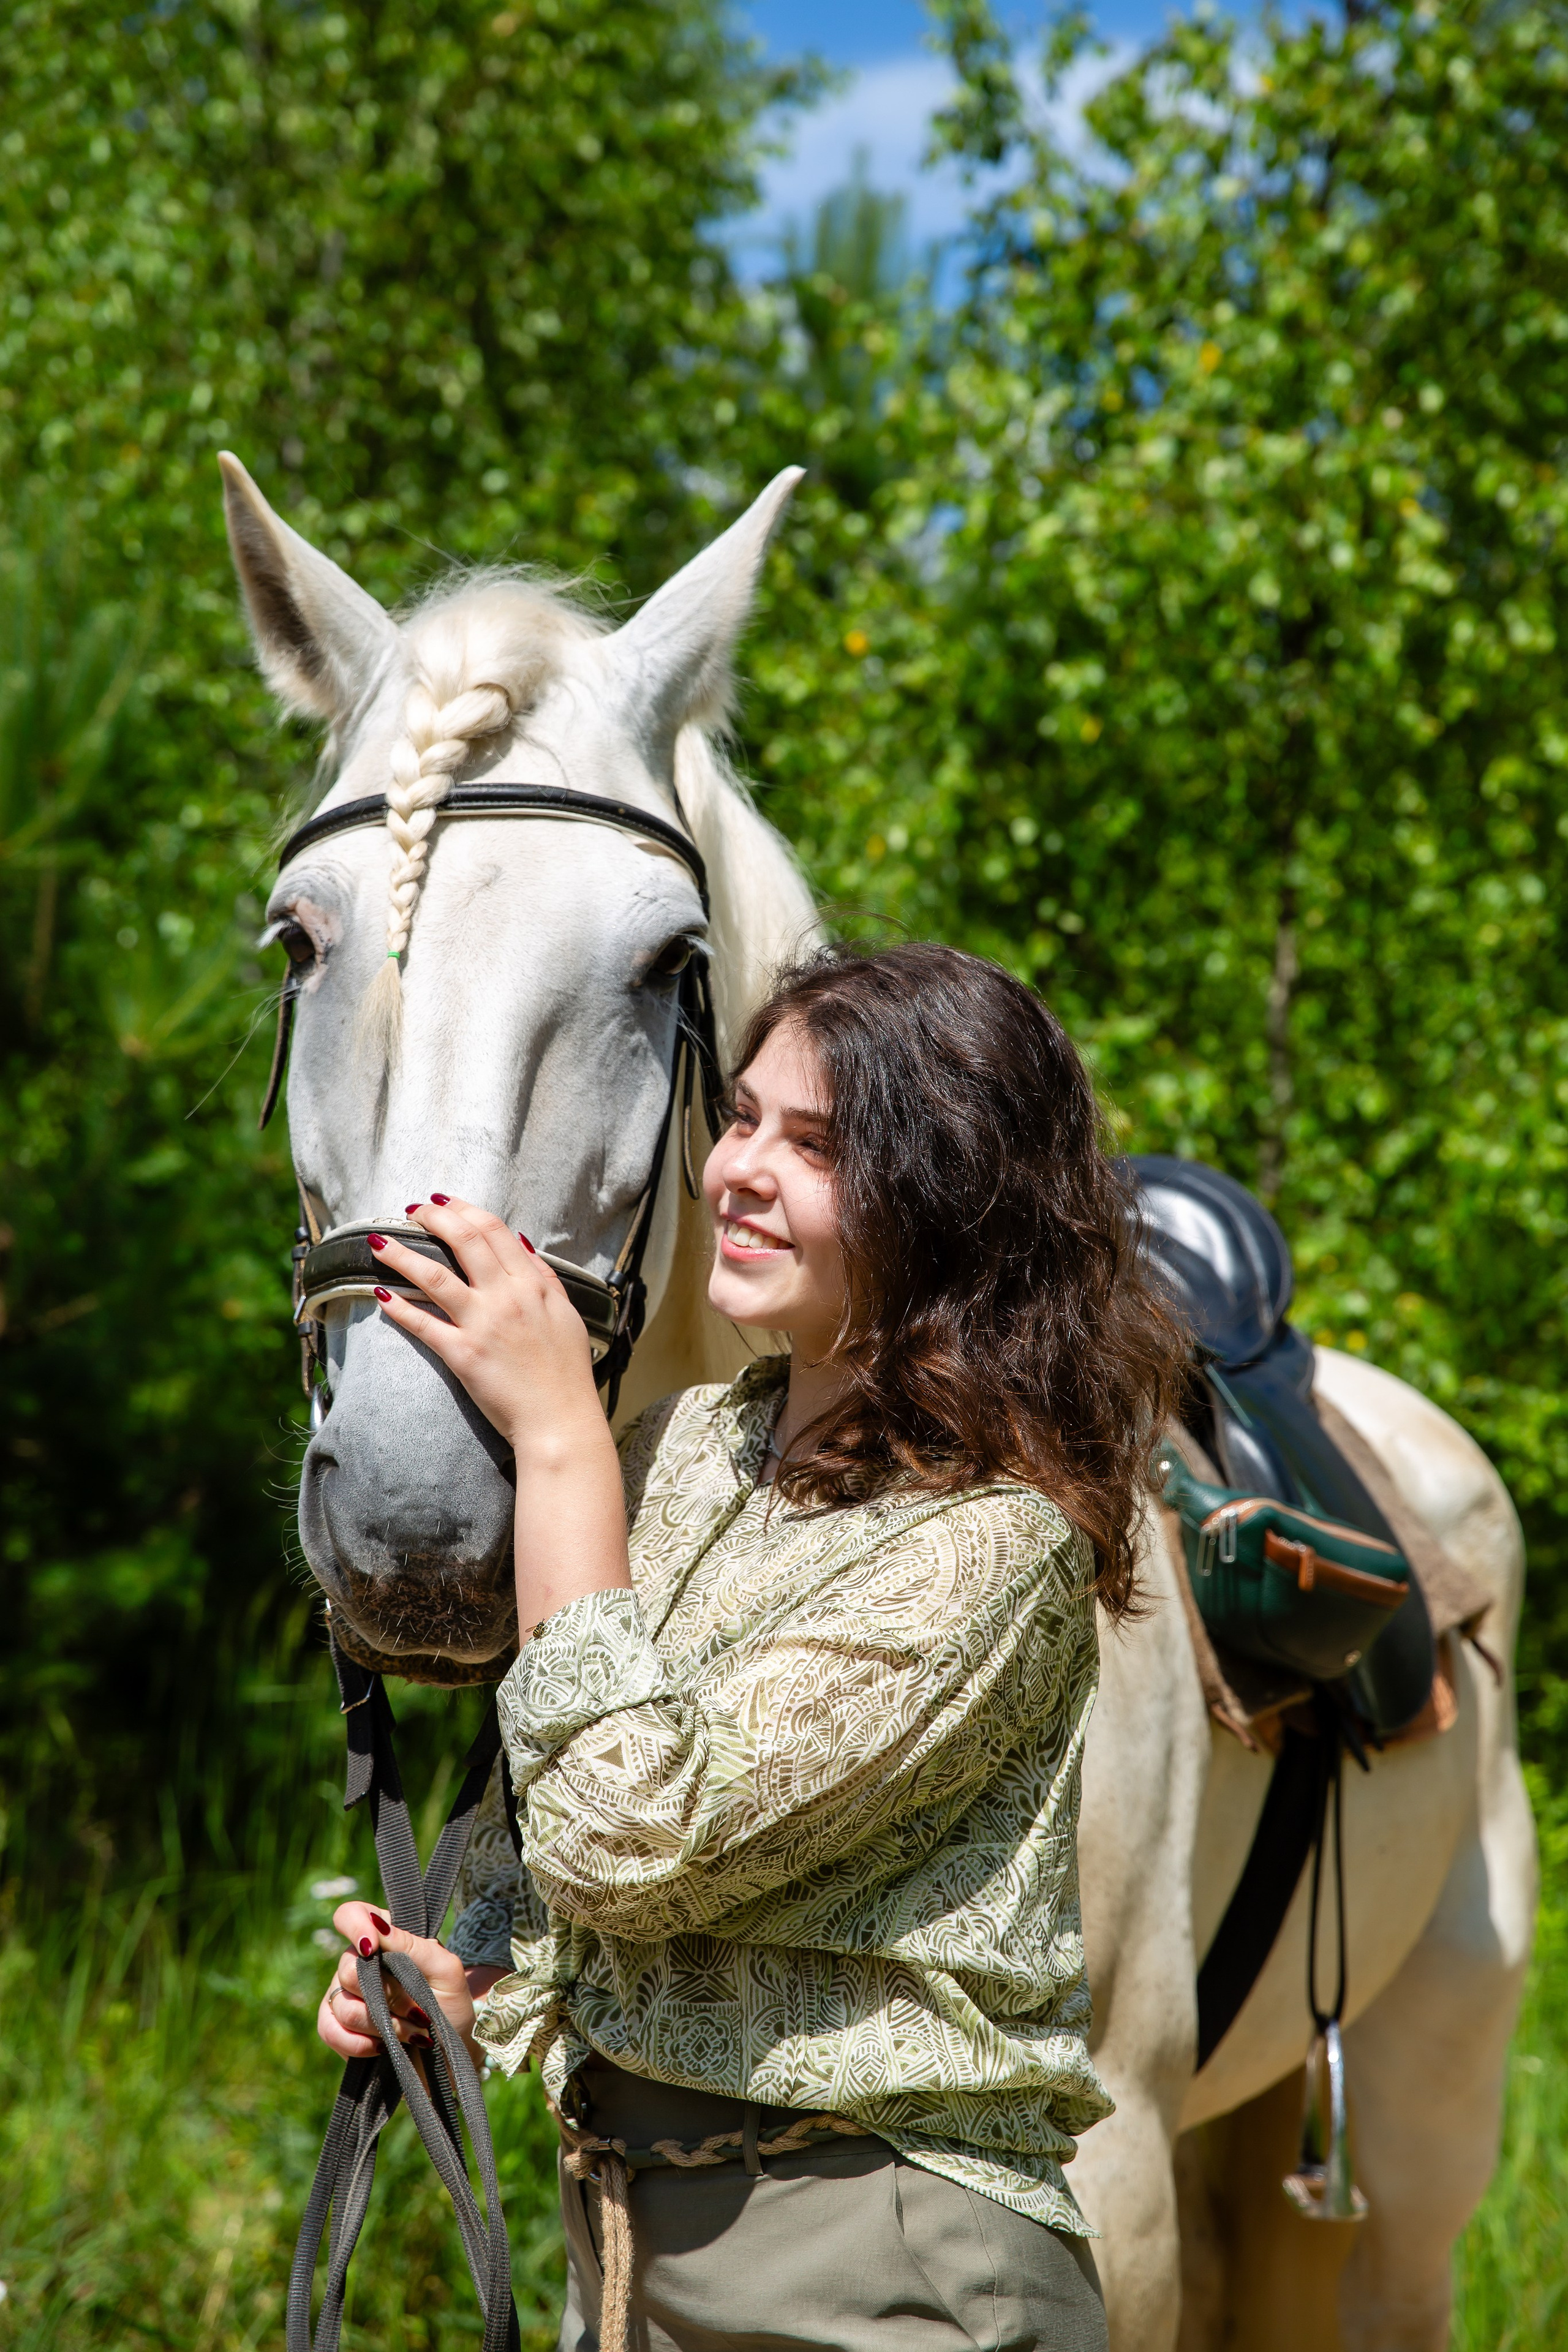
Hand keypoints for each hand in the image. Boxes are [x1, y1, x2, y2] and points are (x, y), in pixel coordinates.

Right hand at [316, 1900, 479, 2070]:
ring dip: (382, 2025)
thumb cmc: (450, 2005)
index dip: (355, 1926)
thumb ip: (413, 1946)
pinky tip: (382, 2047)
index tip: (371, 1948)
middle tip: (415, 2008)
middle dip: (385, 1996)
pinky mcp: (336, 2027)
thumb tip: (378, 1928)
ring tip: (410, 2031)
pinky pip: (329, 2030)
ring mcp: (345, 1994)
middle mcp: (359, 1962)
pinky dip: (358, 2044)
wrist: (447, 2054)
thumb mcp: (446, 1971)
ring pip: (343, 2005)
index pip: (352, 1914)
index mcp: (385, 1937)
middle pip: (347, 1968)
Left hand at [368, 1196, 600, 1455]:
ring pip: (434, 1277)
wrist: (559, 1421)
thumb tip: (521, 1243)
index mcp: (531, 1284)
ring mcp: (482, 1325)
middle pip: (463, 1241)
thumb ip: (543, 1276)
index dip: (463, 1209)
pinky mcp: (462, 1355)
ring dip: (401, 1255)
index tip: (443, 1201)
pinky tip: (382, 1295)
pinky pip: (424, 1325)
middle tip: (412, 1211)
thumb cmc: (566, 1373)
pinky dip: (400, 1308)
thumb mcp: (566, 1314)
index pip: (493, 1231)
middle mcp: (506, 1297)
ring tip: (378, 1243)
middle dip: (432, 1218)